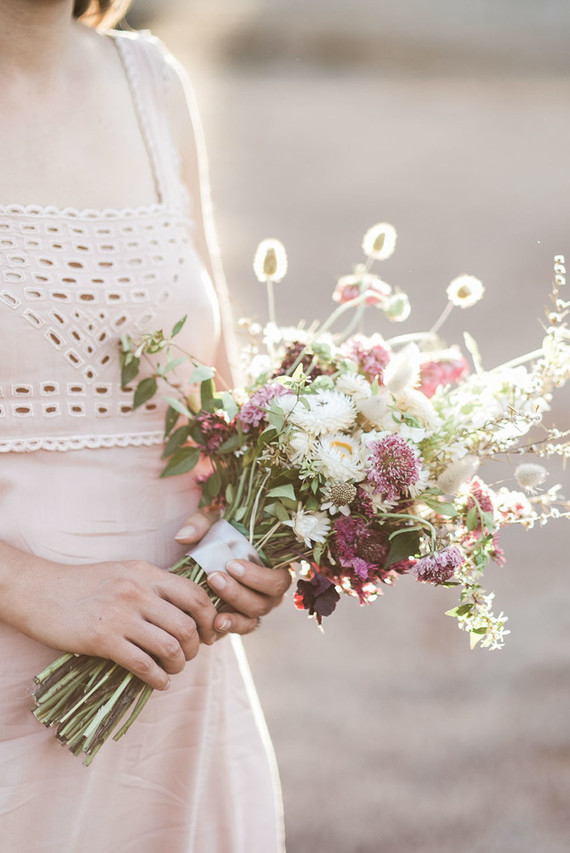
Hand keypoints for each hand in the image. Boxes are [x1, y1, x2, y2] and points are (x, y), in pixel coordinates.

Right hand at [1, 543, 218, 691]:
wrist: (39, 591)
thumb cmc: (83, 584)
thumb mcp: (123, 572)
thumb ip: (153, 586)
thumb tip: (186, 609)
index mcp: (145, 573)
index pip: (194, 594)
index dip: (209, 617)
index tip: (209, 632)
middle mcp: (137, 591)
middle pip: (187, 624)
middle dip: (196, 646)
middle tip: (190, 654)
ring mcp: (120, 615)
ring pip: (170, 646)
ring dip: (179, 664)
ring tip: (173, 669)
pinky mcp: (102, 639)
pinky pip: (143, 664)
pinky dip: (158, 678)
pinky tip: (158, 682)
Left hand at [175, 510, 291, 634]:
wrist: (205, 557)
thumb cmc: (218, 535)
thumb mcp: (211, 523)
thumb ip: (200, 523)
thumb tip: (184, 537)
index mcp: (275, 563)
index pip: (280, 575)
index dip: (260, 575)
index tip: (231, 565)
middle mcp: (272, 587)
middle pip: (269, 598)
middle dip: (242, 590)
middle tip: (215, 578)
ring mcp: (260, 604)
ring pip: (256, 614)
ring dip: (234, 607)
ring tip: (211, 602)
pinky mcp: (244, 618)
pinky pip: (244, 627)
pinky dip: (231, 625)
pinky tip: (215, 622)